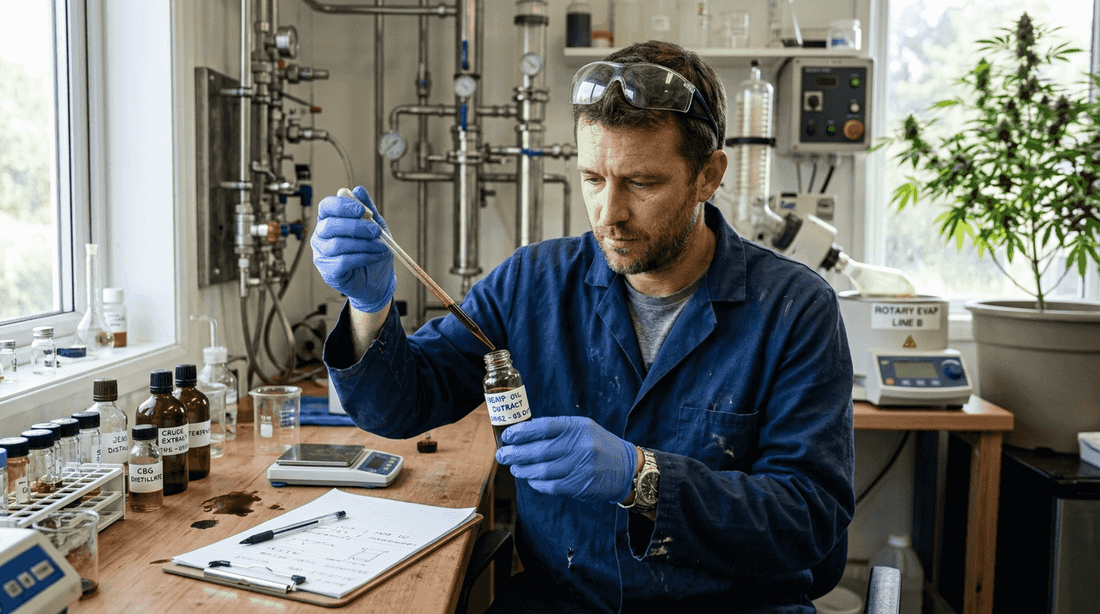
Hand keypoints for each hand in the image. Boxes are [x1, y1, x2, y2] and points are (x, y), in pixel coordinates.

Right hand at [311, 186, 395, 312]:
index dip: (342, 206)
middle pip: (330, 225)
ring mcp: (322, 254)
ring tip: (380, 246)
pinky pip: (343, 261)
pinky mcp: (328, 271)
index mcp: (329, 219)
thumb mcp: (375, 226)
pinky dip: (363, 257)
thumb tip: (359, 190)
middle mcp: (321, 235)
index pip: (326, 206)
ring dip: (363, 244)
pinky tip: (375, 256)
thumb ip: (368, 209)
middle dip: (357, 226)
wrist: (378, 279)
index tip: (362, 210)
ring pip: (337, 244)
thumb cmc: (373, 251)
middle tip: (376, 231)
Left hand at [495, 416, 637, 502]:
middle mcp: (579, 445)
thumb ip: (558, 429)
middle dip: (516, 453)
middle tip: (502, 454)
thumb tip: (525, 432)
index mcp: (577, 427)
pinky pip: (552, 486)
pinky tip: (531, 480)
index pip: (543, 427)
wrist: (627, 468)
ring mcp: (580, 466)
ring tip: (514, 468)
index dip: (521, 432)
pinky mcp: (580, 485)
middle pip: (539, 450)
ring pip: (543, 470)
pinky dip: (537, 483)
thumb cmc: (599, 446)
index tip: (507, 436)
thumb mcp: (583, 428)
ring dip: (524, 470)